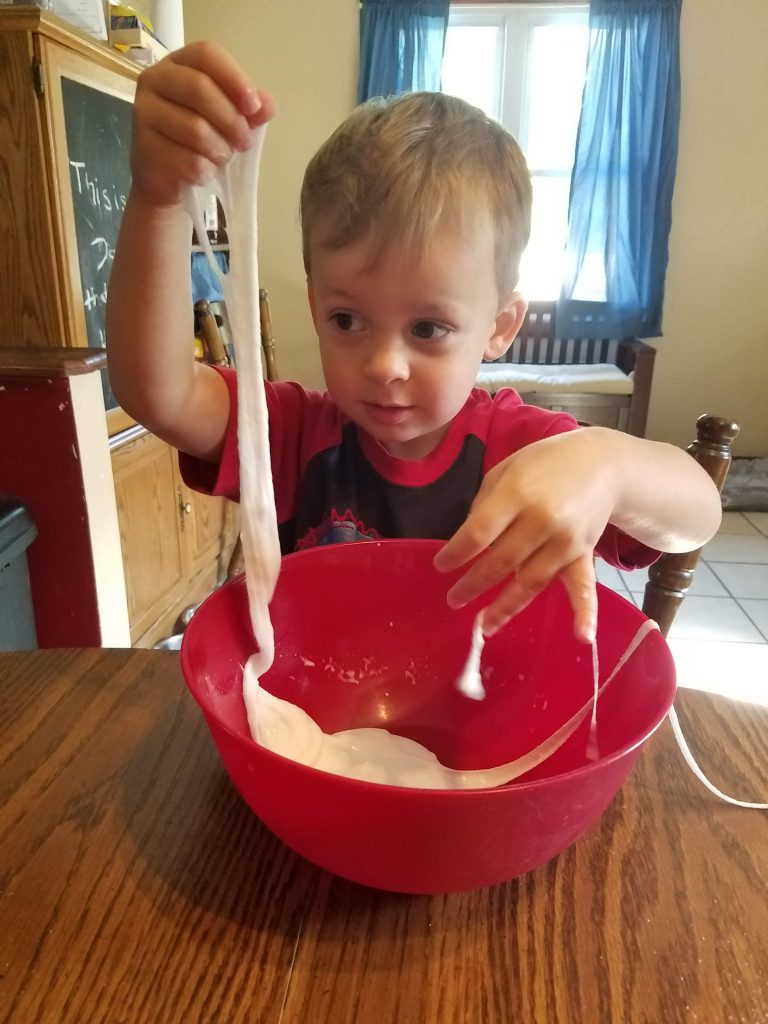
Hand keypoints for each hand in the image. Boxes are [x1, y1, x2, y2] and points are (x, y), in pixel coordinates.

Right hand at [131, 41, 276, 206]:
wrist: (170, 179)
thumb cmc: (200, 141)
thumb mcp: (229, 120)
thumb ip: (249, 108)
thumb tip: (267, 105)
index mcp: (177, 64)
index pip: (206, 54)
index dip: (234, 78)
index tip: (253, 106)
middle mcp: (154, 80)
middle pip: (199, 88)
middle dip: (231, 119)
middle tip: (244, 142)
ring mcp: (144, 113)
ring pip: (194, 128)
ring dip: (220, 149)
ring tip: (223, 157)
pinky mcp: (143, 148)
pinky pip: (187, 160)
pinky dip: (205, 170)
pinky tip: (205, 172)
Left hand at [433, 430, 617, 642]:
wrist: (601, 462)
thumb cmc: (545, 464)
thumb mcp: (506, 470)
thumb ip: (485, 504)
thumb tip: (470, 541)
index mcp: (517, 494)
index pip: (479, 532)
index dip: (456, 553)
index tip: (441, 566)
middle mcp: (541, 520)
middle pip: (501, 560)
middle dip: (473, 584)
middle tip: (453, 601)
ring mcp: (565, 540)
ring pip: (530, 581)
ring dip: (506, 607)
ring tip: (483, 627)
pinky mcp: (583, 553)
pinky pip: (583, 585)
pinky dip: (585, 612)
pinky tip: (582, 636)